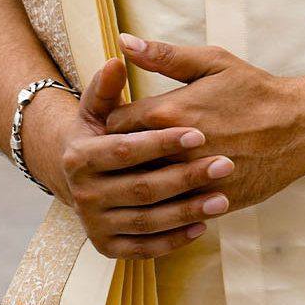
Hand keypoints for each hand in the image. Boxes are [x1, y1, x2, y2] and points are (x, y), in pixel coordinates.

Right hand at [59, 57, 235, 259]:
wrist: (87, 174)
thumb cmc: (107, 131)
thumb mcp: (101, 106)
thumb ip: (109, 84)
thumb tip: (118, 55)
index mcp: (80, 155)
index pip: (126, 150)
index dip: (162, 142)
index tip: (198, 133)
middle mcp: (82, 194)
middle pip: (141, 188)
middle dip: (185, 177)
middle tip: (224, 164)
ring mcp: (94, 224)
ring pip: (147, 221)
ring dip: (187, 211)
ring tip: (223, 197)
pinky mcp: (107, 247)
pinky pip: (144, 248)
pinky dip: (173, 240)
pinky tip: (203, 225)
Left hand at [106, 36, 304, 215]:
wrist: (299, 127)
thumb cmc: (254, 91)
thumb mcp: (211, 62)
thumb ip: (164, 55)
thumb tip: (124, 42)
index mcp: (169, 112)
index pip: (113, 123)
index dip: (111, 123)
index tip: (118, 121)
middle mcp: (176, 149)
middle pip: (123, 160)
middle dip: (119, 155)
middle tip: (121, 150)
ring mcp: (193, 179)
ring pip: (144, 189)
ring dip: (139, 180)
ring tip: (140, 171)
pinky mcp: (210, 201)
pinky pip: (173, 209)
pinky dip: (166, 202)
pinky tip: (168, 192)